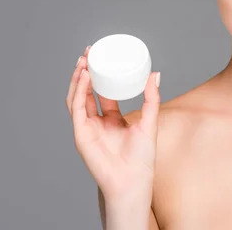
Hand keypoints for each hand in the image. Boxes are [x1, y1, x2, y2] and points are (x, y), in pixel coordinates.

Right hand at [66, 46, 160, 201]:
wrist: (133, 179)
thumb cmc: (142, 158)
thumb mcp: (150, 121)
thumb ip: (152, 98)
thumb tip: (155, 73)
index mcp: (111, 119)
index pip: (101, 92)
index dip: (99, 75)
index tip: (101, 56)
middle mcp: (96, 122)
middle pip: (85, 91)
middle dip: (85, 71)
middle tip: (89, 51)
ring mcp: (87, 127)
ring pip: (76, 97)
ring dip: (77, 78)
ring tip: (83, 60)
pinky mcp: (81, 134)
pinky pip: (76, 109)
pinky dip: (78, 91)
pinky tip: (83, 77)